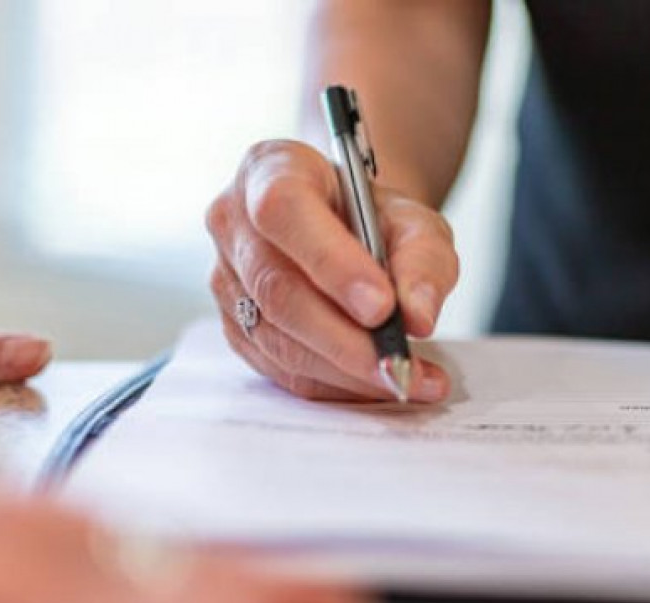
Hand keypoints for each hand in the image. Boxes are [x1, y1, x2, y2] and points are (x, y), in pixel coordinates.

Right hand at [206, 140, 458, 401]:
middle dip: (344, 338)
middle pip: (277, 288)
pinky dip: (334, 385)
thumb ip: (423, 260)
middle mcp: (233, 222)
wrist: (342, 231)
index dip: (330, 263)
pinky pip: (280, 369)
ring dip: (345, 370)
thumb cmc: (372, 218)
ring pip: (278, 339)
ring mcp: (226, 279)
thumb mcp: (412, 219)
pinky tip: (376, 384)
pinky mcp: (235, 328)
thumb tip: (417, 317)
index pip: (284, 211)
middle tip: (399, 363)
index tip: (382, 307)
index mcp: (270, 170)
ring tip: (406, 379)